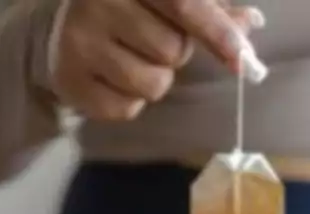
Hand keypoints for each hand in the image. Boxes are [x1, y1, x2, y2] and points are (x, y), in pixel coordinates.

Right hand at [49, 0, 265, 121]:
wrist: (58, 34)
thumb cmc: (126, 11)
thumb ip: (208, 8)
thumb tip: (251, 22)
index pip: (183, 2)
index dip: (216, 31)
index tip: (241, 57)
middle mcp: (99, 1)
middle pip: (172, 50)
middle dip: (174, 52)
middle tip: (150, 40)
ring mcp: (81, 43)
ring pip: (153, 83)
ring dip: (154, 79)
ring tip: (130, 60)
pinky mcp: (73, 82)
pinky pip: (129, 108)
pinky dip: (130, 100)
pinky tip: (111, 79)